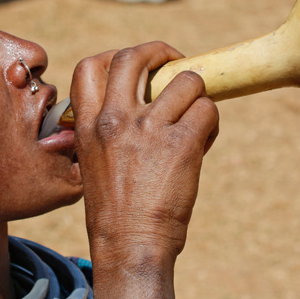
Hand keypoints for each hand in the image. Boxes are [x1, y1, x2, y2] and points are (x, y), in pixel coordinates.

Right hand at [70, 41, 218, 298]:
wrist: (129, 247)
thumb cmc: (114, 211)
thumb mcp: (93, 161)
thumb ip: (108, 128)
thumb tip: (139, 101)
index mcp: (88, 124)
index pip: (90, 66)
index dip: (116, 56)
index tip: (135, 66)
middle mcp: (114, 120)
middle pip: (134, 57)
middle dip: (159, 51)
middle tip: (174, 63)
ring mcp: (148, 129)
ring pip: (185, 80)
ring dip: (195, 93)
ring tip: (194, 117)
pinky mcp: (181, 144)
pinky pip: (207, 110)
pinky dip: (211, 121)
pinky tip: (204, 141)